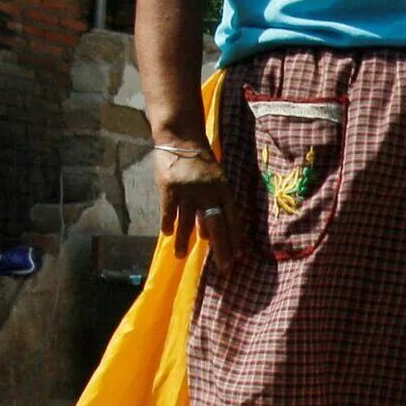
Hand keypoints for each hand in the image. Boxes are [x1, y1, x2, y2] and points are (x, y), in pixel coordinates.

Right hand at [155, 141, 240, 263]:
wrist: (180, 136)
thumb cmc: (199, 161)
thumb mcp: (214, 180)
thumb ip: (214, 205)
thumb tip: (207, 235)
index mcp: (223, 188)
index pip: (233, 218)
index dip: (235, 238)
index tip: (237, 258)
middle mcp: (208, 191)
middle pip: (216, 225)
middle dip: (221, 249)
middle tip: (223, 269)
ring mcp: (188, 190)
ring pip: (188, 223)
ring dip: (185, 242)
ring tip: (182, 256)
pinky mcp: (169, 187)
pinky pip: (169, 212)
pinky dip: (168, 225)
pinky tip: (168, 235)